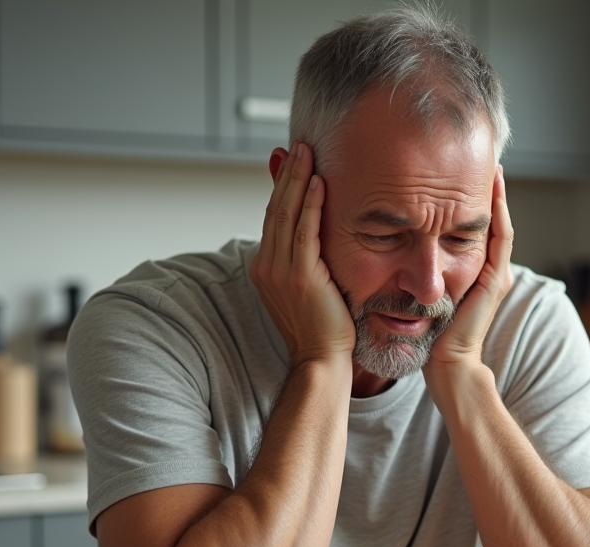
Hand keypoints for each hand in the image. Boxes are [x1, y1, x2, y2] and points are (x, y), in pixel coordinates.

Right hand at [251, 142, 354, 367]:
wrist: (322, 360)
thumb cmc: (324, 328)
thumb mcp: (312, 286)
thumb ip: (309, 257)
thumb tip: (315, 234)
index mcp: (266, 267)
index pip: (274, 216)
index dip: (282, 186)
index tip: (292, 159)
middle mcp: (266, 266)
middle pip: (275, 208)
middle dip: (287, 173)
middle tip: (299, 144)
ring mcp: (279, 271)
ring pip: (286, 214)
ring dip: (297, 179)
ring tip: (307, 151)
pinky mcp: (299, 276)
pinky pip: (304, 231)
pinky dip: (310, 204)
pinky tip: (319, 181)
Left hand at [424, 168, 513, 375]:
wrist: (446, 366)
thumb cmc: (428, 338)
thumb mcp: (419, 295)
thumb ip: (413, 274)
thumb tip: (386, 250)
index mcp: (469, 272)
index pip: (470, 228)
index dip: (465, 201)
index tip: (453, 173)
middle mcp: (487, 270)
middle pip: (488, 222)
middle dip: (483, 191)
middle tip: (479, 159)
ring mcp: (495, 274)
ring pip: (499, 224)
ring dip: (497, 196)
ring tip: (493, 166)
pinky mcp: (495, 280)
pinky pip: (503, 238)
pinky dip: (500, 212)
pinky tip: (494, 190)